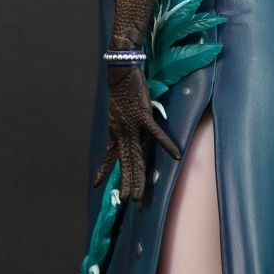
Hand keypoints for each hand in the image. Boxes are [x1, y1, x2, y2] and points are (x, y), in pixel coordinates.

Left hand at [94, 65, 181, 200]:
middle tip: (130, 200)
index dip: (102, 171)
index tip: (97, 185)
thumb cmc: (121, 91)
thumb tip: (132, 134)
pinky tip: (176, 155)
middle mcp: (121, 133)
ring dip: (139, 176)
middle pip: (126, 163)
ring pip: (136, 157)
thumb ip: (123, 126)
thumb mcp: (118, 112)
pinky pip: (157, 135)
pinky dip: (167, 145)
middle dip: (127, 183)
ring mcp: (132, 126)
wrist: (121, 73)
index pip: (108, 156)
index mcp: (115, 132)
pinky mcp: (143, 117)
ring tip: (141, 193)